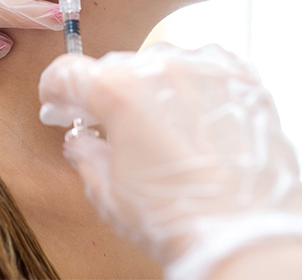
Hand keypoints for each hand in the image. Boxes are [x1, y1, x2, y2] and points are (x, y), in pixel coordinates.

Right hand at [39, 44, 301, 278]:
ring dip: (150, 87)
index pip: (68, 72)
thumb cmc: (176, 219)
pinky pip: (205, 66)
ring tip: (157, 124)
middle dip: (103, 92)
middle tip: (103, 122)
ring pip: (161, 63)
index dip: (54, 88)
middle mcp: (161, 67)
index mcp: (119, 91)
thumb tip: (81, 141)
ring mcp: (205, 69)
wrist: (247, 238)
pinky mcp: (243, 79)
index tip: (56, 102)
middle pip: (114, 67)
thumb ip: (85, 155)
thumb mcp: (109, 194)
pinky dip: (193, 83)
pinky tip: (193, 112)